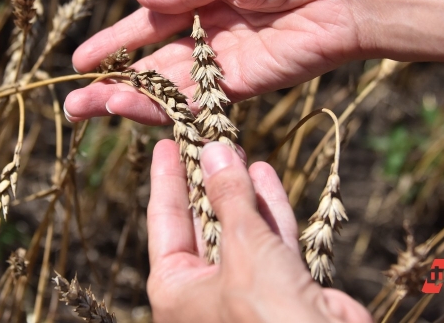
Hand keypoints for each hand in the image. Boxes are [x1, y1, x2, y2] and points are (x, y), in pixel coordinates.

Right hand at [65, 0, 366, 123]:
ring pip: (168, 89)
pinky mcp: (245, 88)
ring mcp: (224, 66)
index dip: (114, 43)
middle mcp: (208, 37)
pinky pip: (199, 101)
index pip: (148, 26)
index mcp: (202, 0)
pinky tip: (135, 111)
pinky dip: (168, 108)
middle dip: (113, 83)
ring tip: (92, 109)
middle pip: (151, 65)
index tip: (80, 60)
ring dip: (131, 100)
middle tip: (74, 103)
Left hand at [146, 139, 371, 322]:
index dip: (166, 180)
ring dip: (238, 190)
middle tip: (205, 138)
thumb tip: (214, 151)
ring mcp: (243, 290)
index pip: (164, 221)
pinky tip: (264, 174)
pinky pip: (268, 241)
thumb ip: (229, 197)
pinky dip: (268, 209)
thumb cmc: (268, 315)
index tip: (165, 145)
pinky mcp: (279, 288)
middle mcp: (203, 292)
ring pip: (236, 228)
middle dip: (206, 180)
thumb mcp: (242, 246)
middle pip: (200, 221)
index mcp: (176, 290)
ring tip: (235, 149)